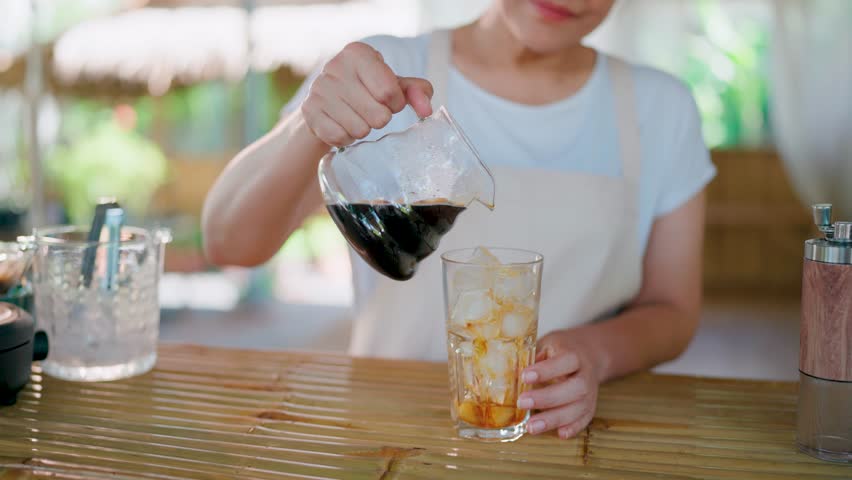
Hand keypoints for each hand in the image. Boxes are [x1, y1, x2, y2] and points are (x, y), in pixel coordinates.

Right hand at [300, 42, 433, 146]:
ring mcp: (319, 89)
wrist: (328, 100)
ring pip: (360, 130)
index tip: (389, 101)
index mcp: (358, 53)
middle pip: (377, 115)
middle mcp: (335, 66)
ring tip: (357, 117)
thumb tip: (426, 110)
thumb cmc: (368, 89)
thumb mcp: (395, 85)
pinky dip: (347, 138)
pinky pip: (340, 138)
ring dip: (364, 129)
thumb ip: (417, 92)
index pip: (389, 92)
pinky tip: (344, 125)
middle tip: (372, 111)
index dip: (395, 104)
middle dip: (380, 119)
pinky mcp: (309, 111)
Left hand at [518, 329, 604, 438]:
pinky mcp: (590, 406)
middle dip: (548, 398)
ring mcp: (591, 393)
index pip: (565, 362)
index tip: (524, 376)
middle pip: (575, 388)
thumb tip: (506, 371)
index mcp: (574, 355)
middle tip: (522, 403)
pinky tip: (559, 433)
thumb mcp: (547, 345)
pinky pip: (585, 419)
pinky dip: (573, 428)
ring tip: (531, 427)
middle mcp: (586, 375)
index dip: (546, 370)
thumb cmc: (561, 350)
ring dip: (555, 419)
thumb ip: (532, 358)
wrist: (589, 354)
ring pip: (579, 408)